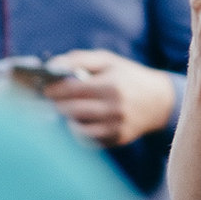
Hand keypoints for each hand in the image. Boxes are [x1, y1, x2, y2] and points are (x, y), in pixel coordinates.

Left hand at [43, 50, 179, 147]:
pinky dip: (77, 131)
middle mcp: (115, 108)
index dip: (53, 89)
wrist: (159, 101)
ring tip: (61, 109)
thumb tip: (51, 66)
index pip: (72, 89)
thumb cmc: (127, 77)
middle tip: (44, 100)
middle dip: (55, 105)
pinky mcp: (116, 140)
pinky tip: (75, 121)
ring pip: (77, 128)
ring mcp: (116, 127)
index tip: (41, 88)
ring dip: (65, 118)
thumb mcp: (108, 61)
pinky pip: (88, 140)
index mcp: (112, 85)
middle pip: (72, 110)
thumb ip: (79, 59)